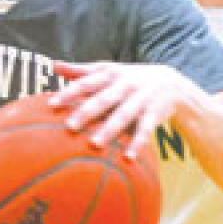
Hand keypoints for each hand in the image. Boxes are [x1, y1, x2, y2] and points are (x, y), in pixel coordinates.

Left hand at [51, 60, 194, 157]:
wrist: (171, 82)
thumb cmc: (128, 78)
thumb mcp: (108, 70)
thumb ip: (81, 71)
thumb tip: (54, 65)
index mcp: (110, 74)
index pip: (87, 83)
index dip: (69, 93)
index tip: (51, 104)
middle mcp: (125, 85)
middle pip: (103, 99)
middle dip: (87, 112)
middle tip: (69, 126)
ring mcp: (140, 99)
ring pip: (123, 115)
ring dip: (109, 129)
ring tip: (94, 144)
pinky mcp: (154, 114)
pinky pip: (145, 130)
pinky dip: (138, 144)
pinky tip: (128, 158)